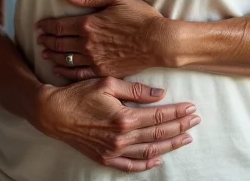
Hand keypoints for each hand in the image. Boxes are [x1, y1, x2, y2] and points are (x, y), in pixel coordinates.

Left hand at [37, 0, 167, 79]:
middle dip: (47, 40)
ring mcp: (94, 60)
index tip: (39, 26)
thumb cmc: (140, 17)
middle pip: (59, 43)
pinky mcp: (103, 71)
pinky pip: (78, 74)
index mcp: (88, 24)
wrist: (158, 42)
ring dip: (53, 55)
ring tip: (45, 52)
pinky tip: (59, 69)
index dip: (47, 26)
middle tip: (39, 39)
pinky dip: (65, 72)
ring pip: (66, 59)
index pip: (59, 26)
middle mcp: (87, 44)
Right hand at [38, 77, 199, 172]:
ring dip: (170, 145)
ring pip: (149, 151)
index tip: (192, 108)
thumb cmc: (79, 93)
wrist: (53, 113)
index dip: (177, 113)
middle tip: (196, 121)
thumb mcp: (107, 83)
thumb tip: (160, 94)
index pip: (159, 116)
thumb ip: (135, 90)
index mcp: (124, 118)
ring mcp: (113, 151)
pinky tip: (158, 158)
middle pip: (158, 134)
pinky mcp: (105, 158)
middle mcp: (121, 138)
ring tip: (185, 138)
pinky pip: (130, 165)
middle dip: (180, 127)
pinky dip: (146, 163)